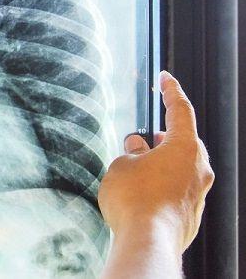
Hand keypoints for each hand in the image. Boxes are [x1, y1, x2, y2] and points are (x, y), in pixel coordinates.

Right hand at [98, 71, 213, 251]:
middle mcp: (198, 168)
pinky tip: (141, 192)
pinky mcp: (191, 214)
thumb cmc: (135, 199)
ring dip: (161, 162)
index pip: (181, 110)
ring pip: (181, 167)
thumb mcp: (123, 164)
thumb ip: (132, 150)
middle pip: (184, 142)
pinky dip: (161, 184)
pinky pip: (177, 189)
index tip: (166, 78)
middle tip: (143, 138)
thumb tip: (138, 145)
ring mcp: (198, 193)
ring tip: (136, 167)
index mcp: (185, 148)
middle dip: (163, 136)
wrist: (147, 243)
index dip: (171, 91)